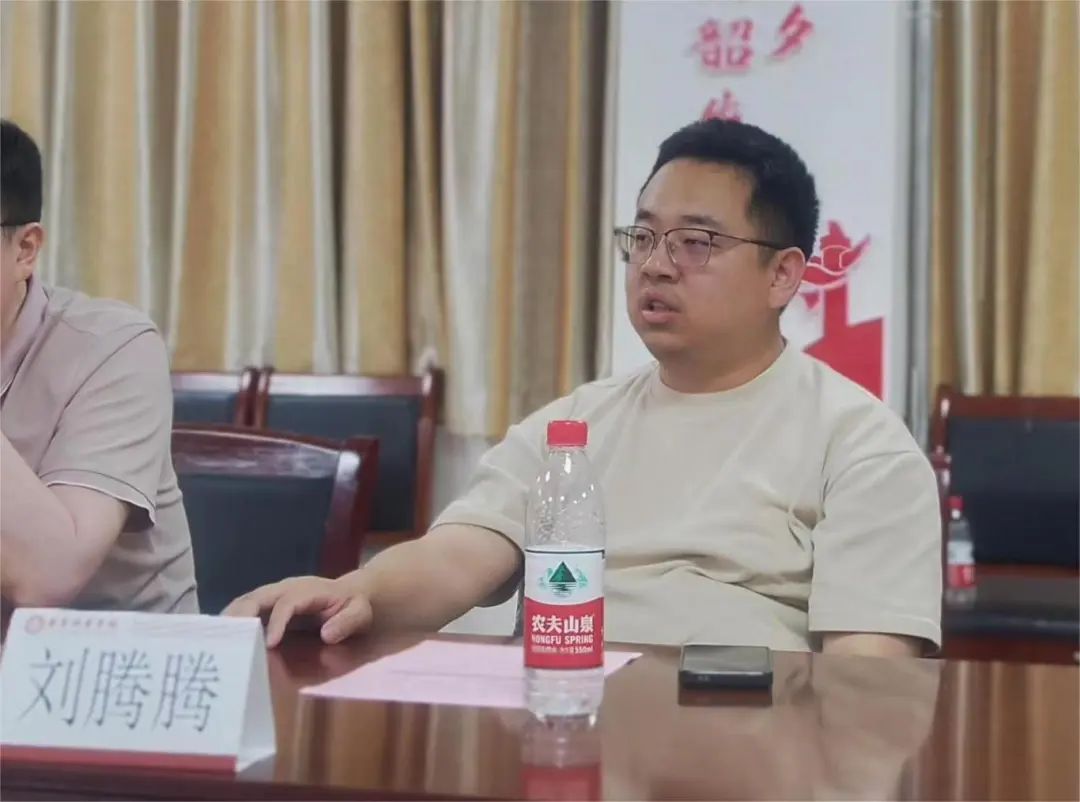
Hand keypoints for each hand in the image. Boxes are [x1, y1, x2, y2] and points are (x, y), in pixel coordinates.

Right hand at [222, 575, 372, 646]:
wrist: (351, 594)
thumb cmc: (354, 606)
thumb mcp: (360, 613)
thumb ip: (347, 622)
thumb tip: (327, 634)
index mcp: (308, 590)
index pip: (287, 603)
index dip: (277, 622)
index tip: (269, 644)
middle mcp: (287, 588)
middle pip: (259, 597)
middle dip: (241, 615)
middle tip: (226, 638)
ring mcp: (275, 593)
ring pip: (247, 600)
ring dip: (230, 617)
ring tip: (214, 638)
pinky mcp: (268, 603)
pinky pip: (246, 608)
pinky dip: (231, 619)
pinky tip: (219, 636)